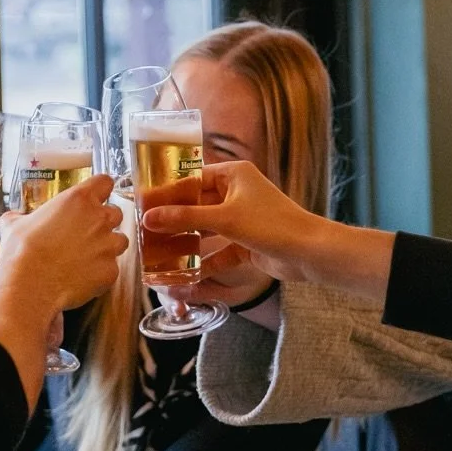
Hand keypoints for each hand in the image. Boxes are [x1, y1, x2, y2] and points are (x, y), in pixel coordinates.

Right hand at [0, 174, 126, 316]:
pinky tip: (83, 276)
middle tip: (87, 232)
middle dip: (105, 221)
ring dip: (108, 246)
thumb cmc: (22, 251)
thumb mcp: (14, 225)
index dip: (101, 189)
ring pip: (120, 241)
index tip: (97, 195)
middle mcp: (99, 219)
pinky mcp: (111, 271)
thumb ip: (21, 217)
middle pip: (116, 213)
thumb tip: (14, 218)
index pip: (104, 182)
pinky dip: (101, 271)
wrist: (30, 286)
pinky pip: (112, 268)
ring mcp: (108, 246)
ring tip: (87, 256)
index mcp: (79, 200)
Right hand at [141, 161, 394, 301]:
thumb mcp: (224, 218)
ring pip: (205, 230)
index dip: (165, 192)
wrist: (310, 253)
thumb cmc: (272, 225)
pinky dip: (203, 261)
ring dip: (185, 243)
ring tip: (158, 254)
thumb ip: (185, 218)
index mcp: (233, 175)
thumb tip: (149, 217)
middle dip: (172, 221)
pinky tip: (184, 275)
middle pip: (195, 206)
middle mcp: (236, 192)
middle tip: (145, 232)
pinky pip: (217, 250)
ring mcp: (241, 218)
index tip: (141, 204)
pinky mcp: (246, 242)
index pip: (190, 179)